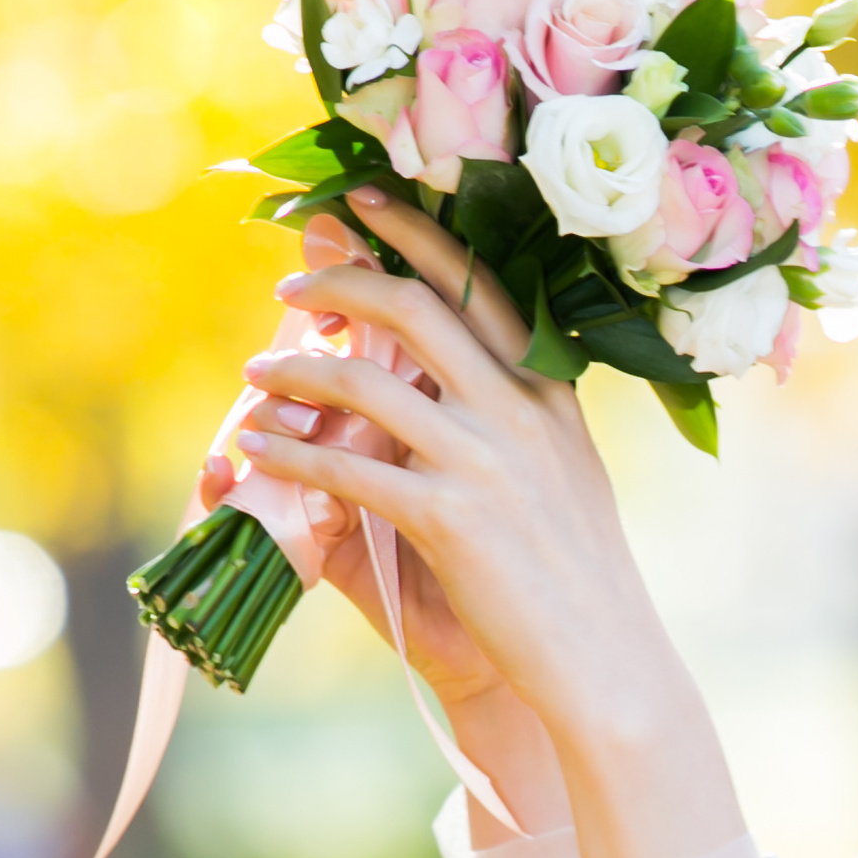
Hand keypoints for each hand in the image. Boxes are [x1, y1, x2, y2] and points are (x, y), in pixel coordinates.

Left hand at [228, 192, 644, 747]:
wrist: (604, 656)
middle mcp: (519, 411)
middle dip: (340, 282)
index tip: (363, 201)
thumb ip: (516, 417)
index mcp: (550, 390)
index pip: (479, 284)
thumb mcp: (564, 470)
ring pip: (365, 381)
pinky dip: (288, 451)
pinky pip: (344, 467)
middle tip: (289, 287)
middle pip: (414, 306)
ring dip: (293, 369)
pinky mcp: (448, 520)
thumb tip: (462, 378)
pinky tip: (253, 450)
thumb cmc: (578, 572)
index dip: (417, 233)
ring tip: (255, 375)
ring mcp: (484, 462)